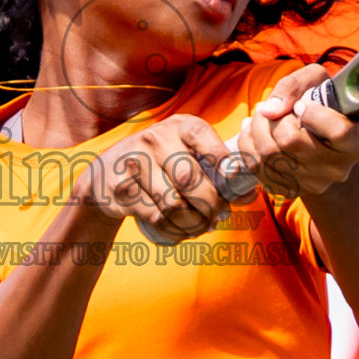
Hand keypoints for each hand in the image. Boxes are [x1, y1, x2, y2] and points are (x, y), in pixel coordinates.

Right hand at [78, 114, 234, 241]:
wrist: (107, 175)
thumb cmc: (161, 165)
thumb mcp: (188, 154)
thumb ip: (219, 170)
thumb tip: (251, 193)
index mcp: (181, 126)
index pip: (210, 145)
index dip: (226, 170)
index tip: (234, 191)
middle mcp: (156, 138)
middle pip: (192, 181)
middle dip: (211, 207)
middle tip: (218, 217)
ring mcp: (135, 162)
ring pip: (174, 205)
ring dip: (193, 224)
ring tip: (200, 226)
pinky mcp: (122, 189)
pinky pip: (156, 218)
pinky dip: (174, 232)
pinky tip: (179, 231)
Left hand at [235, 64, 358, 198]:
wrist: (318, 138)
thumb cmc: (320, 103)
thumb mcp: (315, 81)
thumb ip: (295, 85)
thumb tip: (271, 110)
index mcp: (355, 144)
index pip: (339, 131)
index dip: (314, 114)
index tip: (302, 104)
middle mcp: (337, 170)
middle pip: (291, 141)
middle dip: (273, 118)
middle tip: (272, 107)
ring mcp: (312, 184)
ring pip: (269, 154)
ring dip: (256, 128)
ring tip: (261, 115)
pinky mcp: (288, 190)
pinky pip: (256, 166)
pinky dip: (247, 144)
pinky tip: (253, 131)